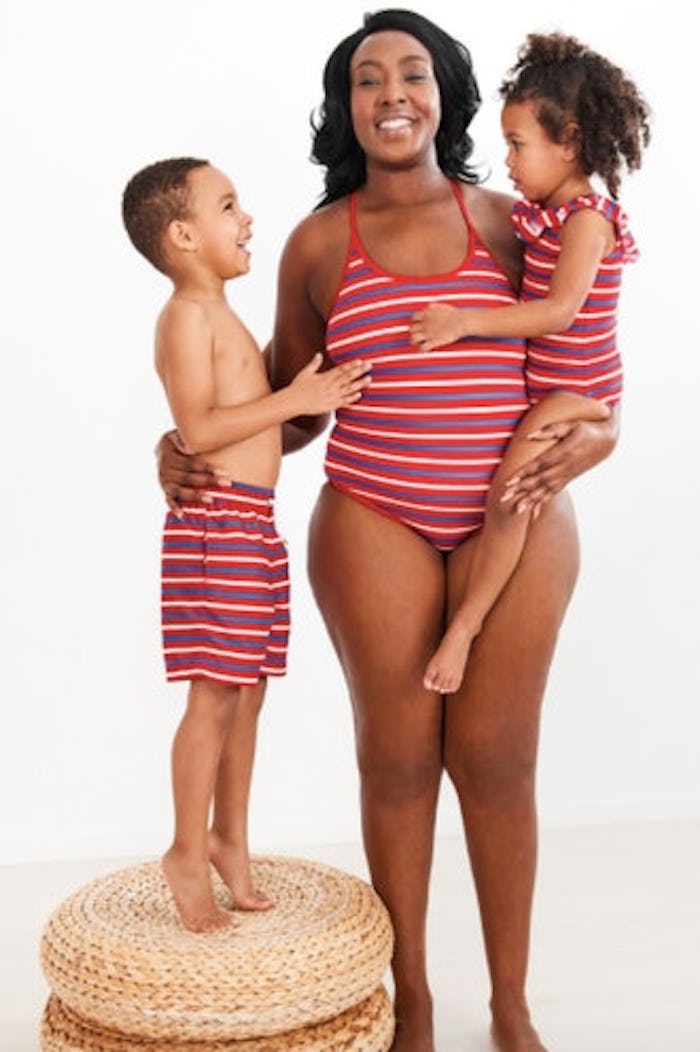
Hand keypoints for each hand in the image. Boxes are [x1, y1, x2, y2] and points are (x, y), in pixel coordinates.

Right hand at [156, 431, 227, 515]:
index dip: (207, 467)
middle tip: (226, 483)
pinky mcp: (166, 490)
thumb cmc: (179, 442)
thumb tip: (190, 447)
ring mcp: (165, 481)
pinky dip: (174, 507)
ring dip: (195, 495)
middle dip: (208, 480)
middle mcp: (165, 468)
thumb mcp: (177, 435)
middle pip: (189, 477)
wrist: (164, 449)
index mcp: (169, 453)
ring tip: (211, 500)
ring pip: (180, 490)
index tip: (224, 471)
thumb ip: (184, 439)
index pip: (191, 462)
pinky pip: (168, 500)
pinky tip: (182, 514)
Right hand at [289, 353, 370, 413]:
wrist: (293, 402)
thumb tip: (319, 354)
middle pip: (347, 377)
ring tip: (369, 379)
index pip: (341, 369)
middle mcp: (329, 386)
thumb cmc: (298, 386)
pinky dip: (351, 399)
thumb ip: (314, 363)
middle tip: (370, 366)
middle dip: (359, 371)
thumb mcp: (305, 372)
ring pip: (348, 389)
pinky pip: (343, 402)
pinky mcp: (330, 405)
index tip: (360, 361)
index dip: (351, 365)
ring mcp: (331, 396)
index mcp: (325, 377)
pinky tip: (359, 395)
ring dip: (359, 384)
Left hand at [410, 304, 462, 350]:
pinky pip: (423, 348)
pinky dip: (422, 350)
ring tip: (418, 344)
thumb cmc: (454, 314)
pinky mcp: (433, 341)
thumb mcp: (442, 307)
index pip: (414, 318)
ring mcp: (428, 333)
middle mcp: (425, 324)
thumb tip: (429, 307)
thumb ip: (433, 306)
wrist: (460, 322)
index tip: (419, 325)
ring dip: (414, 342)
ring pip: (414, 338)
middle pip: (412, 329)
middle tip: (418, 335)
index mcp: (427, 315)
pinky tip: (424, 352)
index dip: (415, 322)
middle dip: (413, 332)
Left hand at [501, 415, 618, 514]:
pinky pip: (554, 493)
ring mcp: (567, 475)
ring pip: (545, 490)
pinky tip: (533, 513)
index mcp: (563, 453)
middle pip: (538, 480)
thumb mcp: (571, 424)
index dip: (523, 473)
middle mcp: (564, 467)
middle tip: (504, 498)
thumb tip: (529, 435)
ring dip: (530, 500)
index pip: (538, 465)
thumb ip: (550, 430)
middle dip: (520, 490)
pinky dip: (542, 502)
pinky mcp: (569, 478)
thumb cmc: (587, 428)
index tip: (509, 481)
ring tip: (517, 510)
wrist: (607, 440)